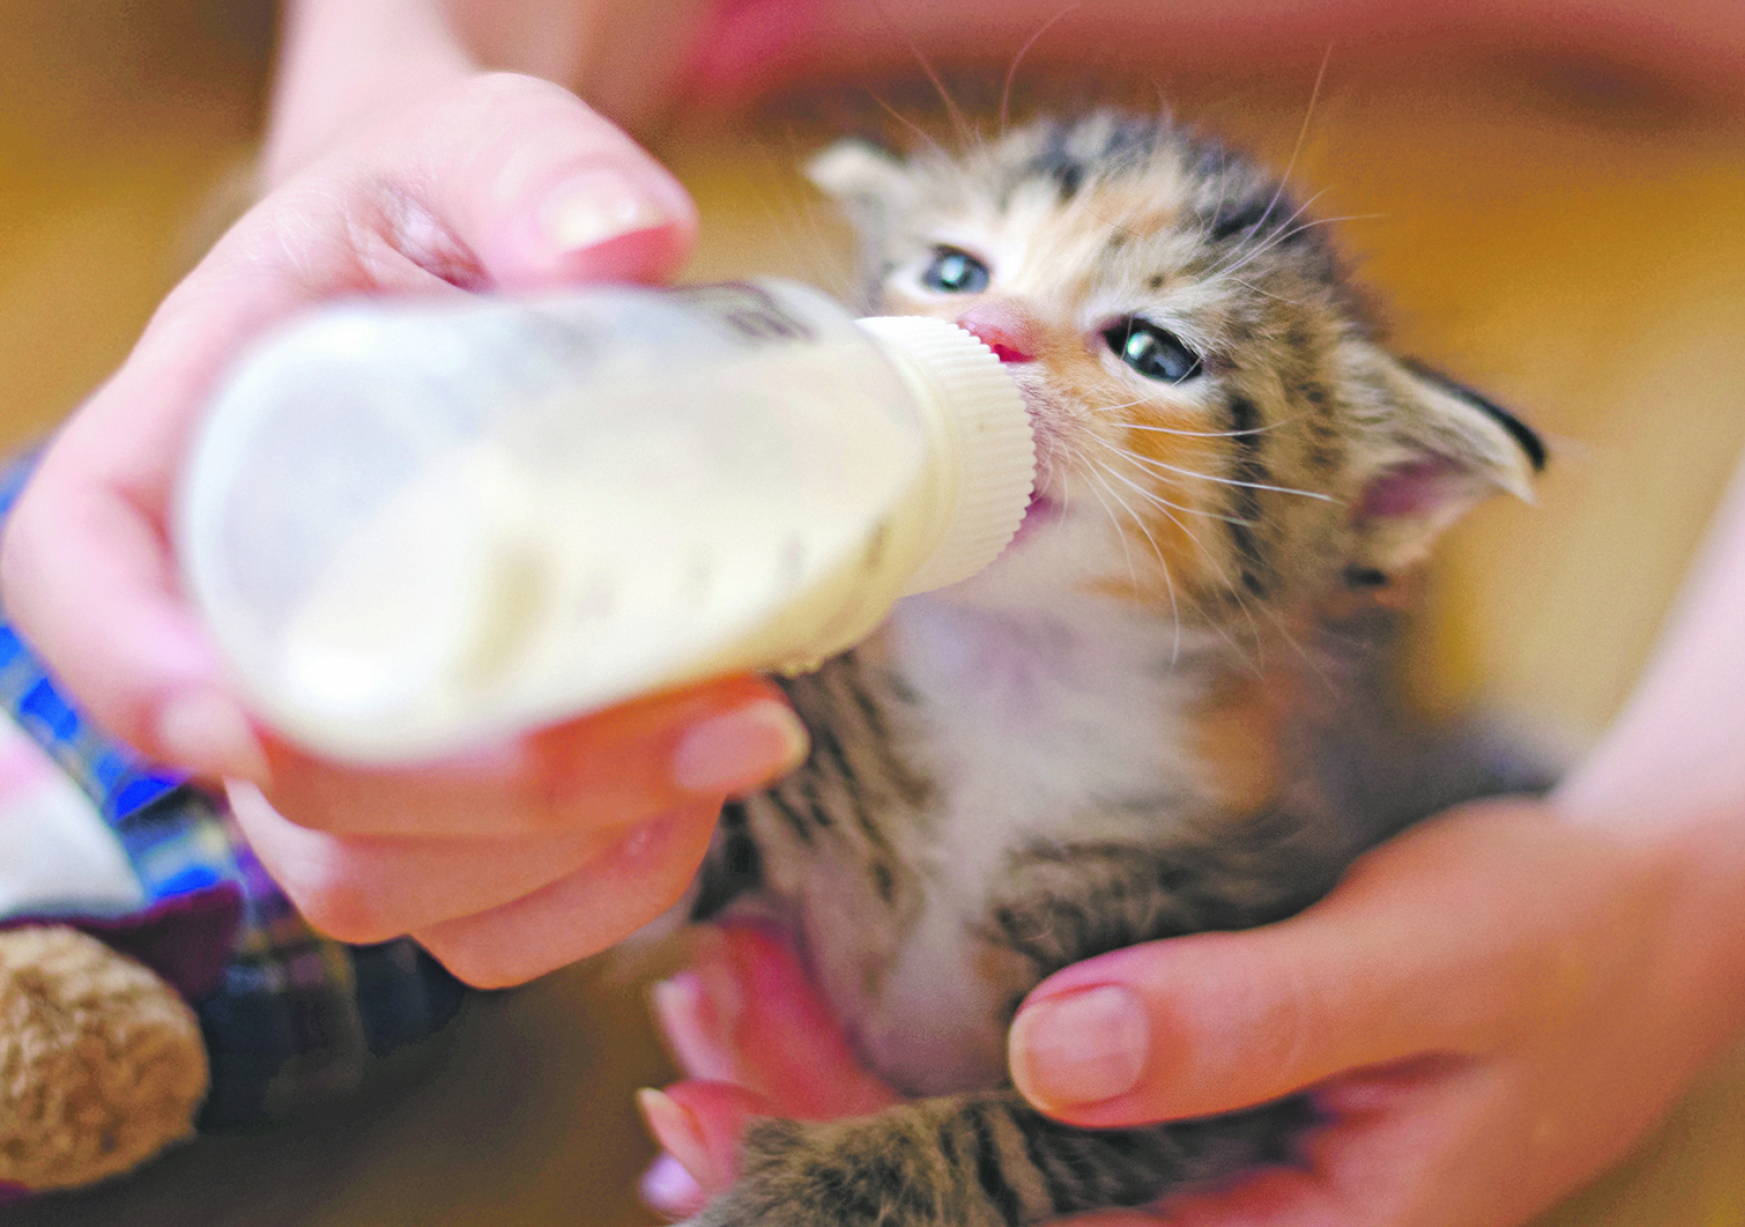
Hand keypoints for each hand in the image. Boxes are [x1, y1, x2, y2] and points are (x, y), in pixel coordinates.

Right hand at [0, 70, 808, 986]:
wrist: (486, 296)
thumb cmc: (445, 226)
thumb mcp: (473, 152)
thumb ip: (530, 169)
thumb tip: (622, 242)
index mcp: (177, 460)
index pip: (81, 587)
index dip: (140, 677)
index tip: (246, 721)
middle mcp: (234, 628)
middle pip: (290, 792)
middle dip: (501, 795)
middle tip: (716, 716)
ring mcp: (336, 740)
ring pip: (387, 886)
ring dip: (571, 852)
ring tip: (738, 734)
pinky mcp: (436, 803)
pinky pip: (481, 923)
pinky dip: (598, 893)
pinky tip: (697, 798)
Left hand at [638, 801, 1739, 1226]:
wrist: (1630, 926)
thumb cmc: (1547, 944)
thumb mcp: (1420, 972)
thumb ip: (1250, 1020)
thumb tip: (1059, 1058)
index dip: (852, 1191)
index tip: (719, 1117)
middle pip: (972, 1215)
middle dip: (812, 1138)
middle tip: (688, 1042)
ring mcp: (1197, 1178)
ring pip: (981, 1167)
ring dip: (842, 1099)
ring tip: (717, 1016)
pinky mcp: (1189, 1108)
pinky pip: (1028, 1119)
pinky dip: (914, 1072)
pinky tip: (820, 1028)